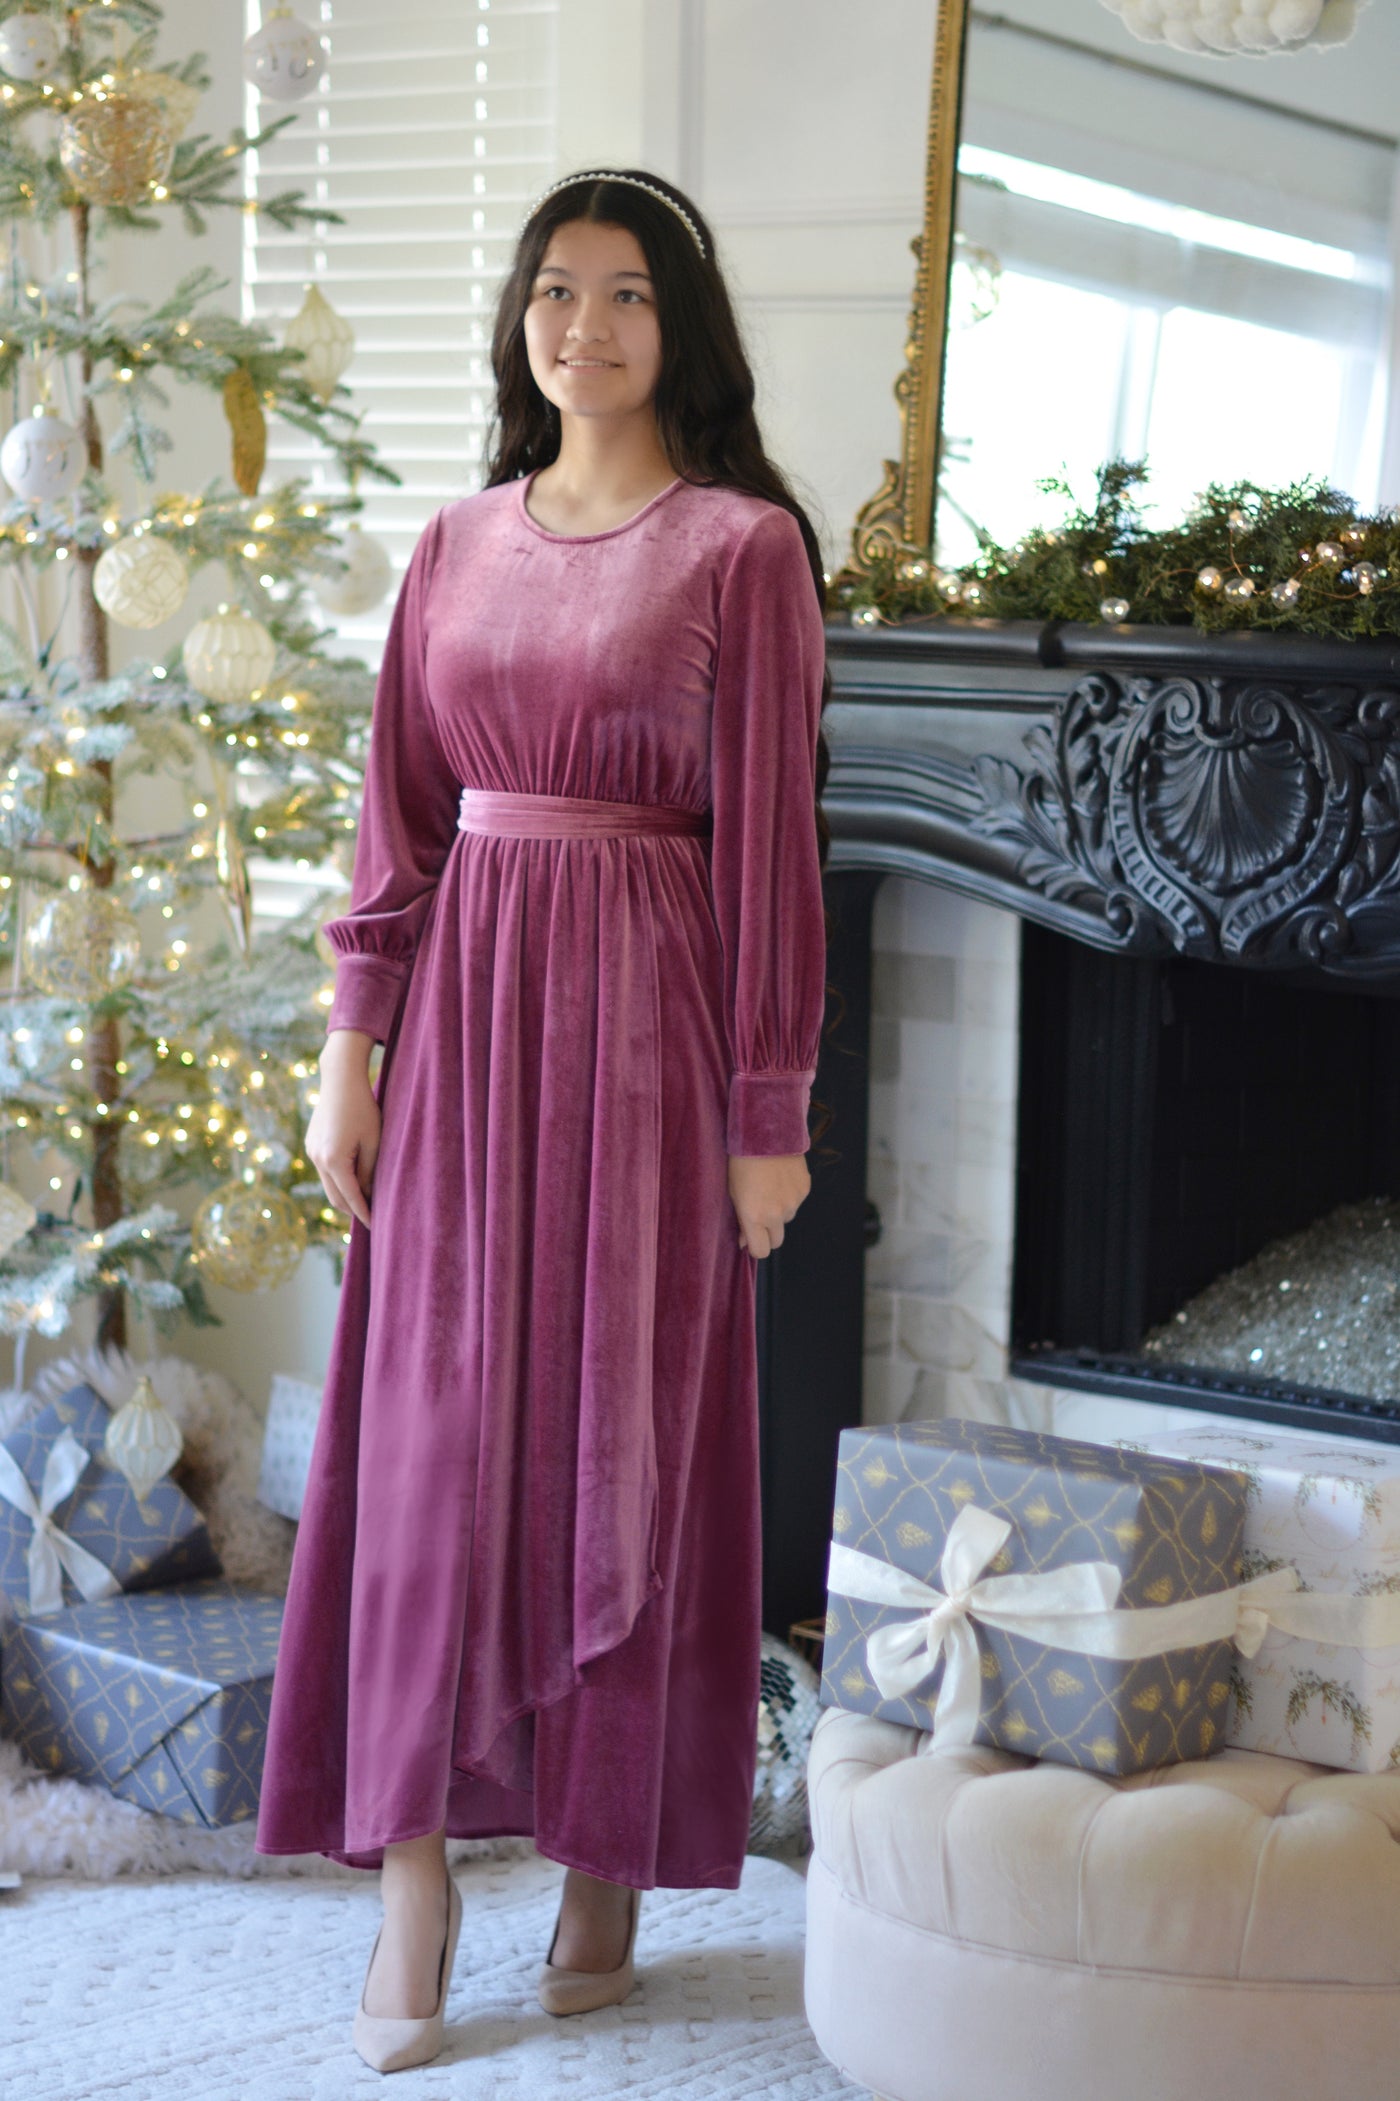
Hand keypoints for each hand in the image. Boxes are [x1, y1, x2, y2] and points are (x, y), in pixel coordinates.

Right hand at [306, 1029, 380, 1229]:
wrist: (340, 1080)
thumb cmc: (364, 1108)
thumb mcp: (374, 1141)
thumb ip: (369, 1171)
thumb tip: (367, 1195)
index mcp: (334, 1161)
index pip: (351, 1197)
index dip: (364, 1213)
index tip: (375, 1226)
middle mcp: (318, 1159)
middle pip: (335, 1197)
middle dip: (352, 1209)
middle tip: (371, 1217)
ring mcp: (311, 1152)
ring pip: (329, 1185)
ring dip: (345, 1194)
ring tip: (365, 1200)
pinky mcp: (311, 1144)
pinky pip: (325, 1170)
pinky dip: (338, 1179)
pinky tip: (353, 1178)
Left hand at [728, 1152, 810, 1258]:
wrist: (766, 1133)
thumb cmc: (742, 1162)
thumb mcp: (734, 1193)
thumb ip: (741, 1221)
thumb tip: (745, 1241)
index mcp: (754, 1217)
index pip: (761, 1251)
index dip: (755, 1247)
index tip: (751, 1239)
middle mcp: (776, 1214)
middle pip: (776, 1241)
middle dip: (768, 1233)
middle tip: (760, 1214)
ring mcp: (794, 1202)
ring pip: (787, 1219)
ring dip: (779, 1212)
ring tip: (769, 1188)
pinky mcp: (805, 1190)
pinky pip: (796, 1202)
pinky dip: (789, 1196)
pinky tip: (780, 1178)